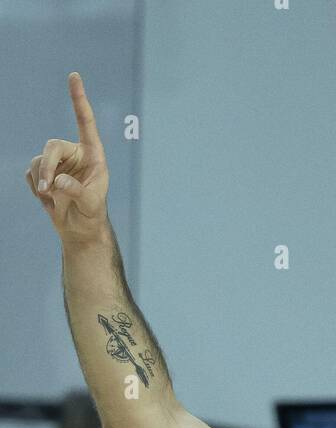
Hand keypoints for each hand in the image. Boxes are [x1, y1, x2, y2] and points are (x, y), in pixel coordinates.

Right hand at [24, 72, 108, 243]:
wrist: (80, 230)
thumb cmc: (92, 214)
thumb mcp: (91, 204)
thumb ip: (78, 191)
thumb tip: (57, 181)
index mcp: (92, 154)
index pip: (85, 122)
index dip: (79, 99)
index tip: (74, 76)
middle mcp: (74, 154)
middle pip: (52, 146)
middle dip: (46, 166)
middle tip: (47, 188)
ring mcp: (57, 163)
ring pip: (38, 160)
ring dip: (40, 180)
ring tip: (49, 199)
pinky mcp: (43, 173)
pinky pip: (31, 173)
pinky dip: (36, 188)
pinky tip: (48, 200)